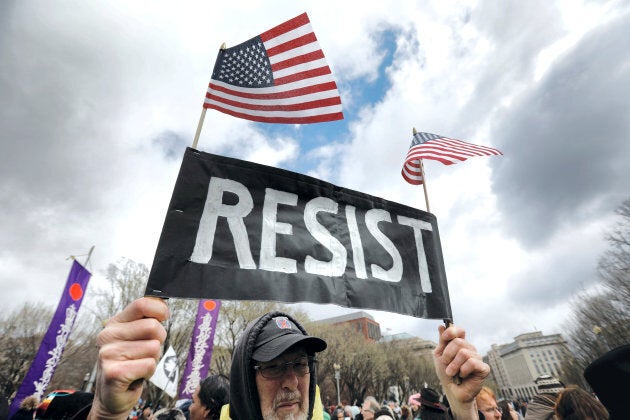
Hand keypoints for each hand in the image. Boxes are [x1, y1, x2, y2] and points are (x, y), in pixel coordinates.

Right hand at [88, 297, 168, 419]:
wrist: (114, 395)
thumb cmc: (131, 363)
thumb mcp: (138, 337)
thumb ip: (148, 320)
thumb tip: (163, 306)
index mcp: (115, 323)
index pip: (141, 304)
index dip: (160, 310)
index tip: (163, 317)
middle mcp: (108, 335)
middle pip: (153, 326)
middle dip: (158, 341)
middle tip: (145, 353)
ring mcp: (108, 354)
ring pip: (154, 347)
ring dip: (152, 359)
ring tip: (138, 365)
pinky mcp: (114, 373)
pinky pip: (149, 365)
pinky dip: (149, 372)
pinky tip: (136, 376)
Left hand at [433, 324, 488, 418]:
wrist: (452, 391)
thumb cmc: (446, 374)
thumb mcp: (440, 356)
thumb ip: (442, 342)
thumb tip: (441, 326)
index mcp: (460, 344)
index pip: (460, 330)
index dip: (452, 331)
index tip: (445, 338)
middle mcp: (470, 349)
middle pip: (459, 342)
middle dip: (448, 355)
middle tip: (447, 365)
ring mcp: (478, 358)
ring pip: (464, 353)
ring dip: (454, 366)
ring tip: (453, 373)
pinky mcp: (484, 368)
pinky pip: (472, 363)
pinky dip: (463, 371)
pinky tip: (463, 376)